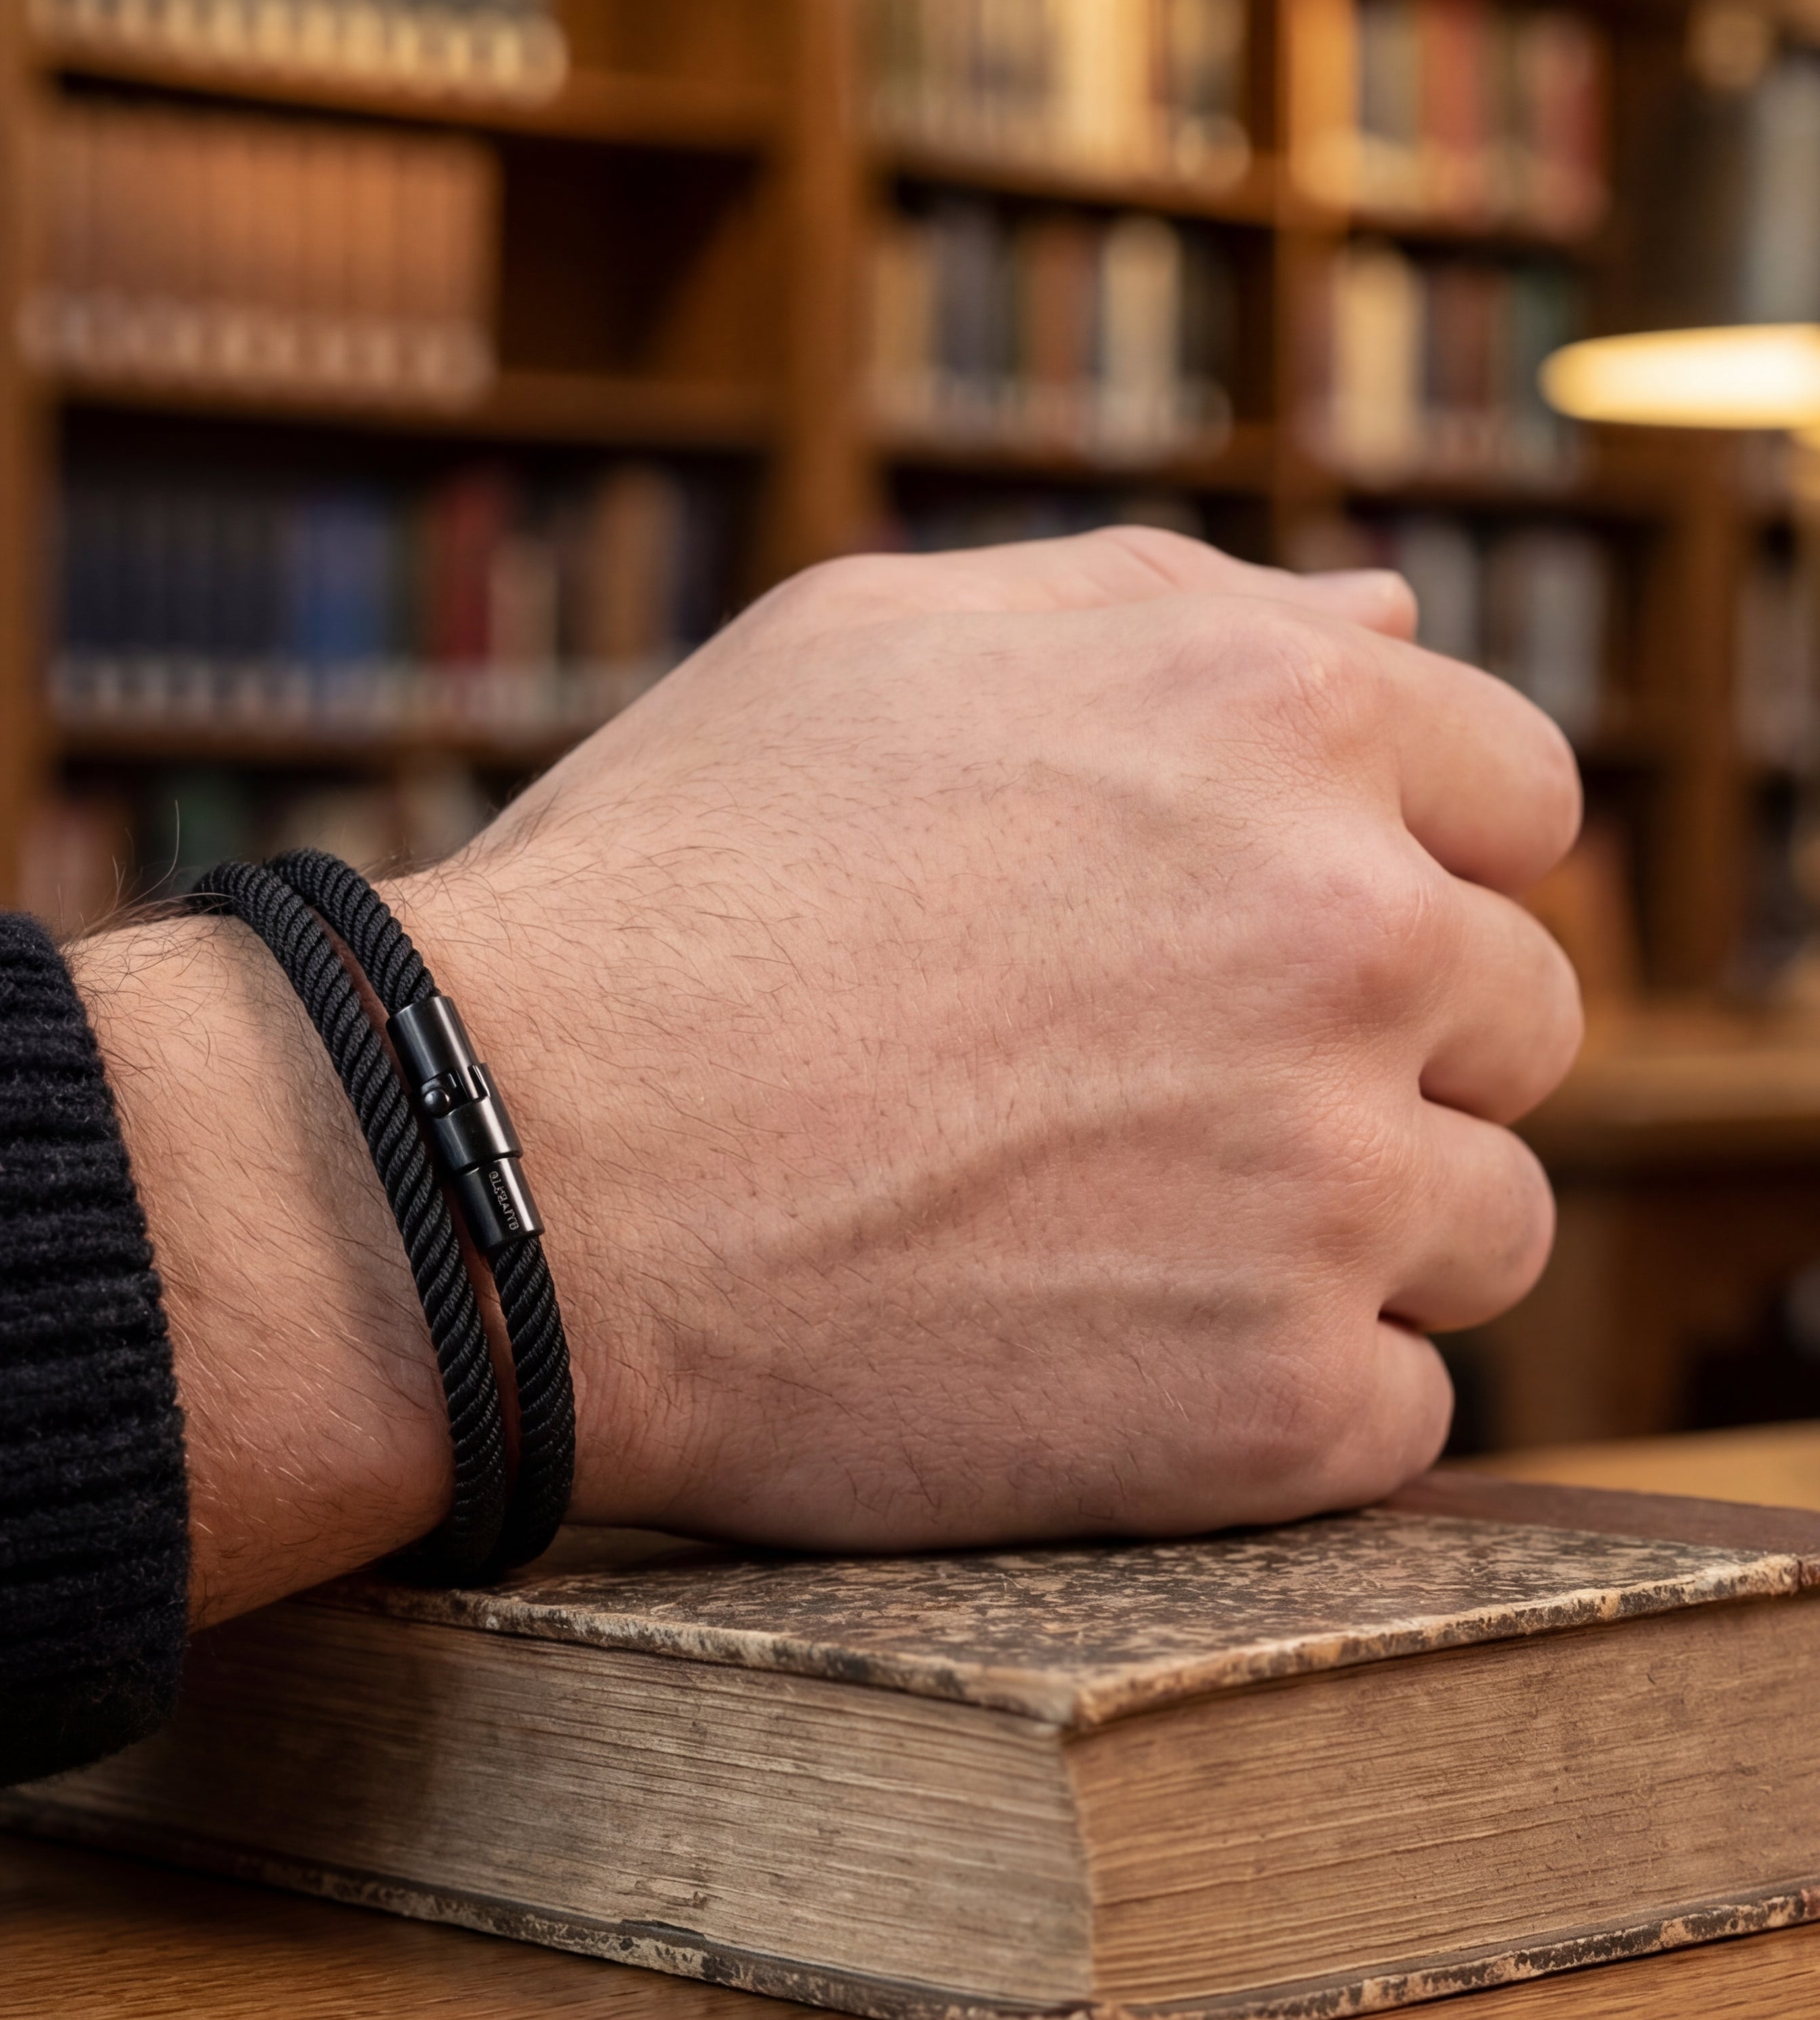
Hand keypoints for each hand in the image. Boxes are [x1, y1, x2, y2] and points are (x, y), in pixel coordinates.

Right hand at [76, 532, 1580, 1618]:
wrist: (504, 1174)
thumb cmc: (658, 896)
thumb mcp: (871, 648)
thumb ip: (1159, 609)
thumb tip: (1385, 615)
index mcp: (1272, 724)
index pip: (1514, 801)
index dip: (1398, 870)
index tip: (1266, 951)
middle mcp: (1349, 933)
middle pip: (1515, 1020)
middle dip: (1370, 1057)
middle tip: (1151, 1109)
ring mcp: (1326, 1182)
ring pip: (1481, 1225)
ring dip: (1342, 1238)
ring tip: (1113, 1244)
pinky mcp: (1273, 1405)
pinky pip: (1394, 1410)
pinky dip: (1278, 1403)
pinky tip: (1105, 1365)